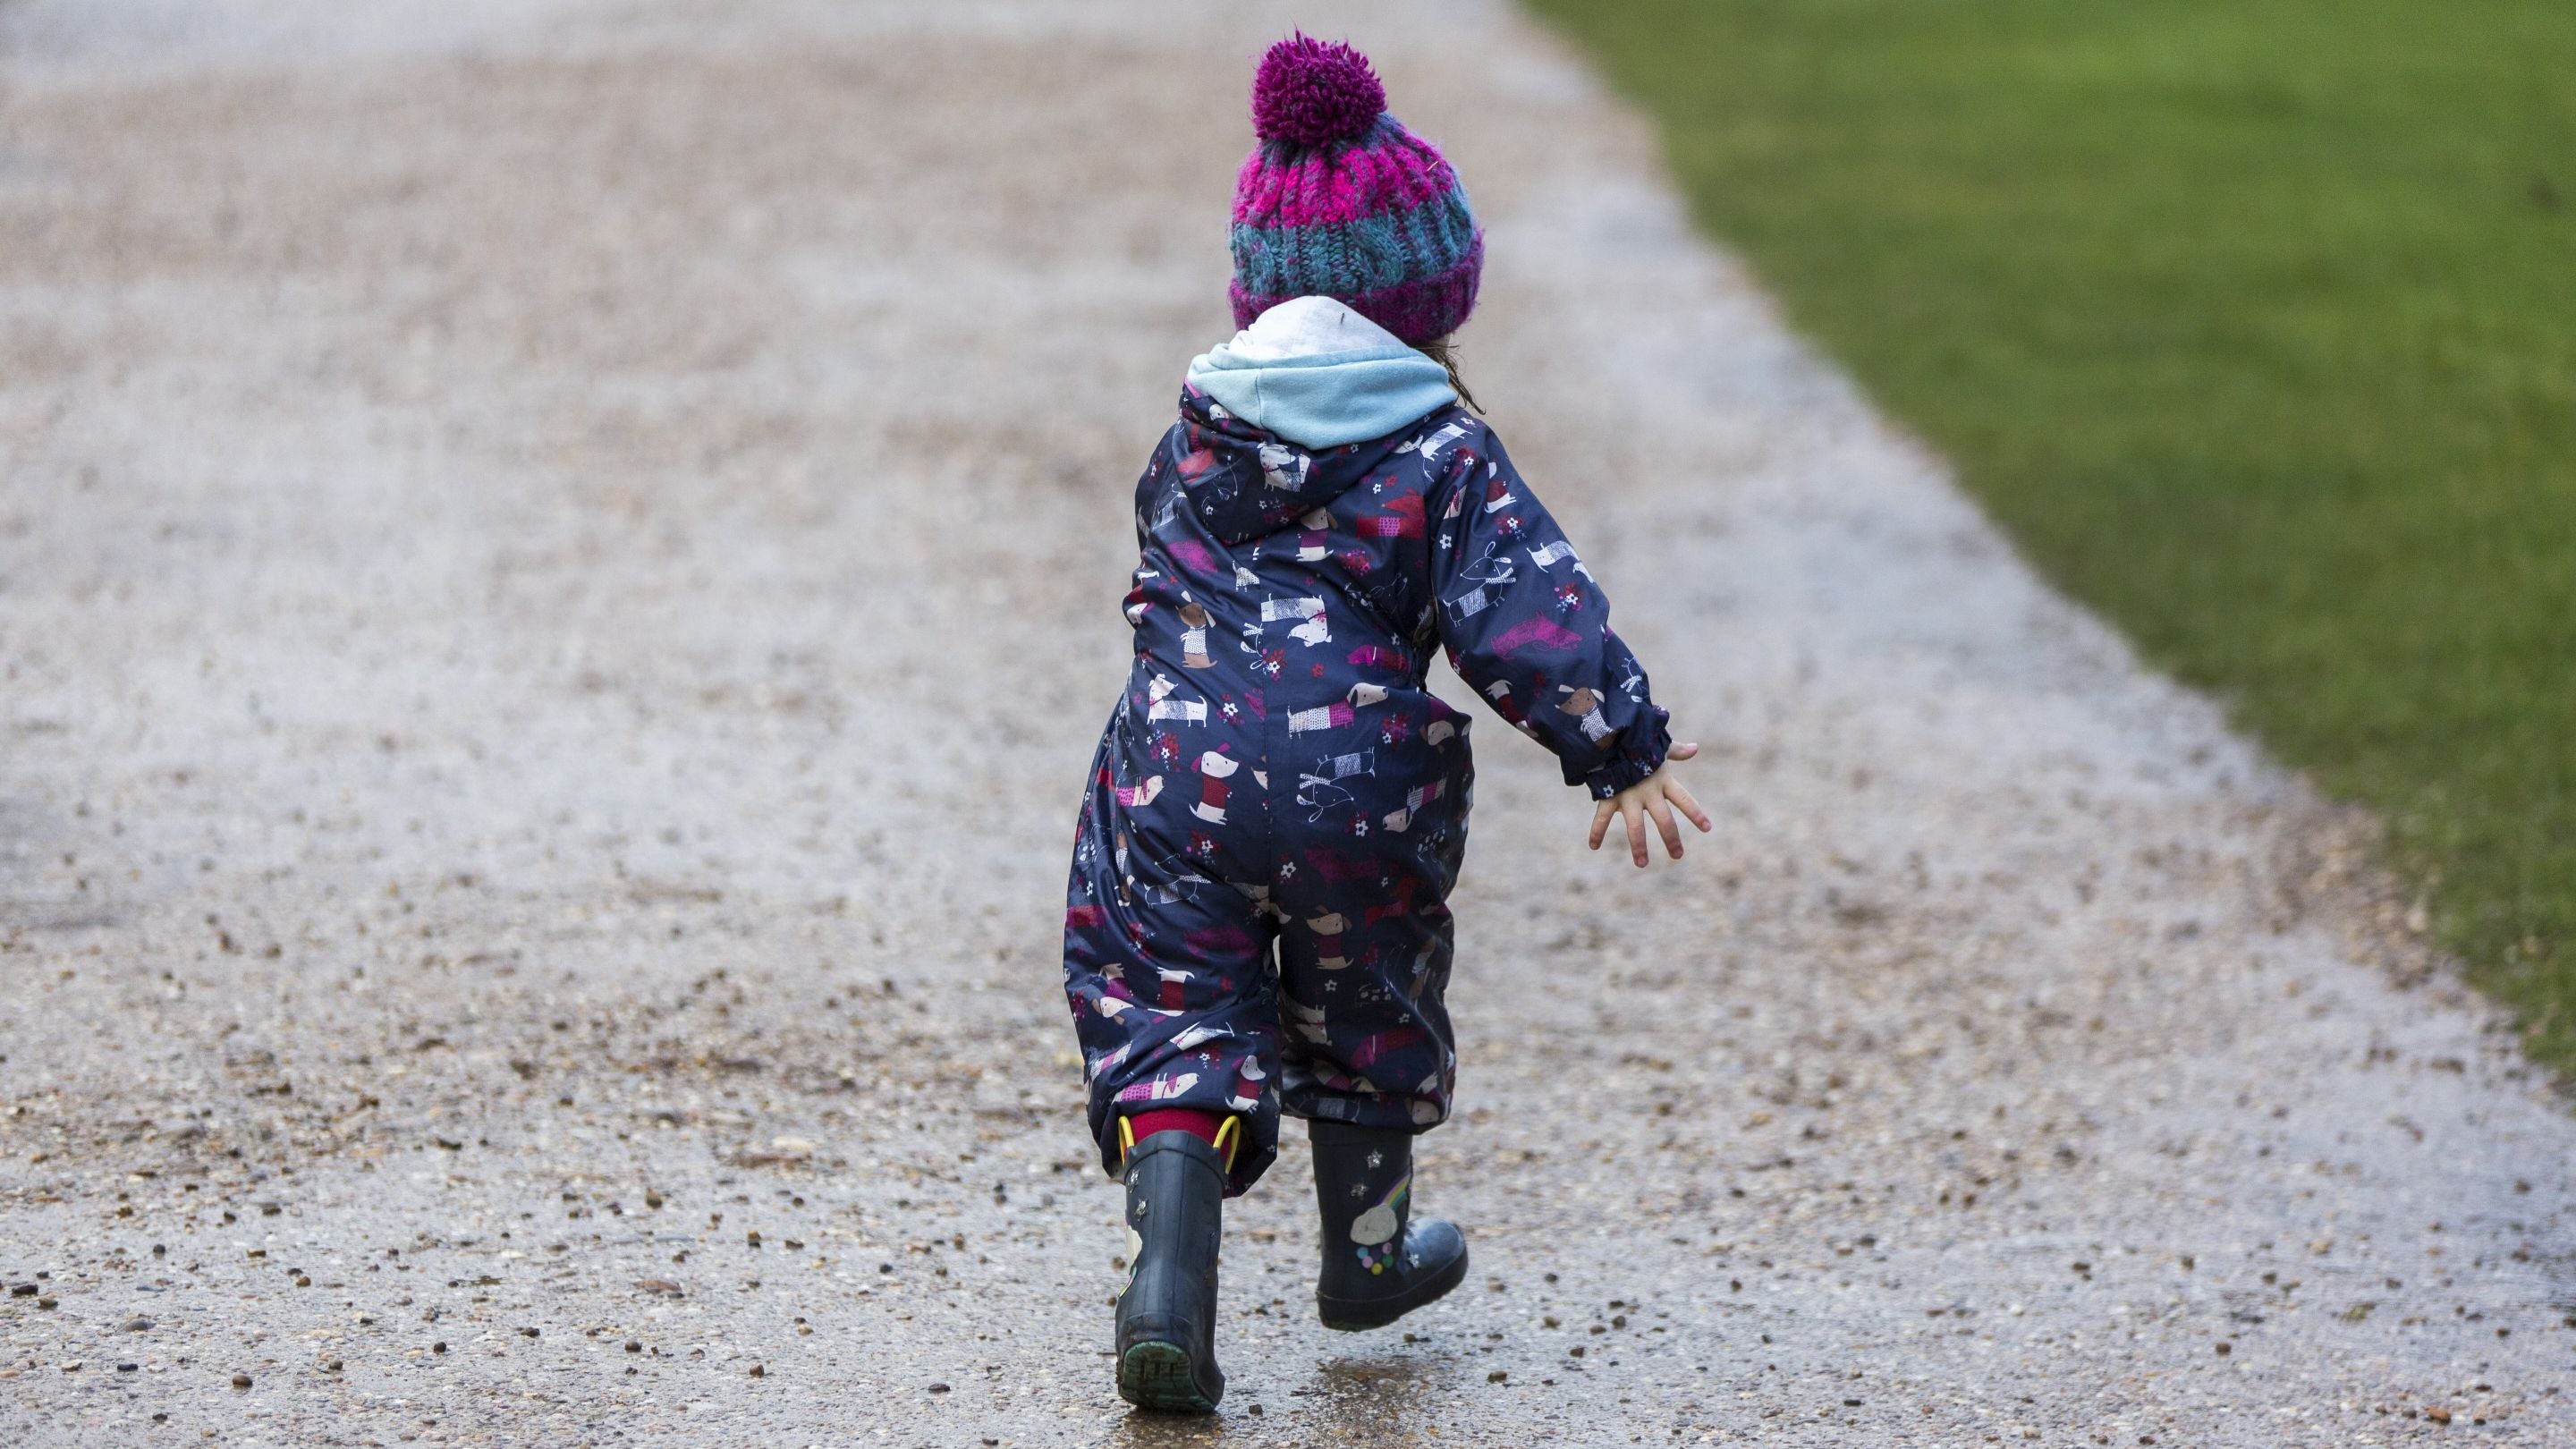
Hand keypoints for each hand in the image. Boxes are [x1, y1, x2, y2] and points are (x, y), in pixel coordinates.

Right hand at [1588, 742, 1713, 867]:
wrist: (1610, 734)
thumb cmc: (1637, 741)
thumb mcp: (1659, 745)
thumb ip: (1676, 751)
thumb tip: (1695, 748)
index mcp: (1663, 780)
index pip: (1684, 799)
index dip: (1695, 814)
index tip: (1707, 828)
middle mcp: (1648, 792)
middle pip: (1663, 820)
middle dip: (1671, 838)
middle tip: (1677, 855)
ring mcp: (1627, 796)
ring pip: (1635, 827)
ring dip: (1638, 846)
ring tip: (1642, 863)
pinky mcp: (1608, 796)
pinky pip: (1602, 817)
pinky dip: (1596, 831)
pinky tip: (1593, 846)